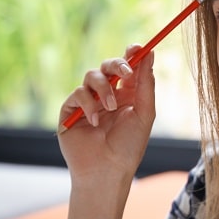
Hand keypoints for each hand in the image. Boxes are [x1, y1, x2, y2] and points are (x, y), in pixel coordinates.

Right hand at [57, 45, 156, 186]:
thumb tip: (148, 53)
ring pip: (92, 76)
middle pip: (108, 66)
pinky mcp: (70, 110)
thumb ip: (145, 84)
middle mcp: (106, 97)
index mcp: (126, 96)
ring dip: (104, 89)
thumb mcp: (144, 113)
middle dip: (117, 64)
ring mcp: (87, 103)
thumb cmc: (128, 148)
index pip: (127, 68)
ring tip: (110, 108)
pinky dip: (88, 104)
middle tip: (125, 72)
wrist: (107, 171)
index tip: (138, 47)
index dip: (132, 55)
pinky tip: (94, 122)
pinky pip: (78, 93)